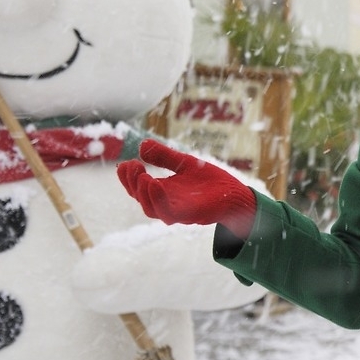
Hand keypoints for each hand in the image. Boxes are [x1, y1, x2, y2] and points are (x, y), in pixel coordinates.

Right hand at [116, 140, 255, 233]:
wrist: (235, 193)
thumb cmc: (209, 181)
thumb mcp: (184, 163)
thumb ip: (164, 156)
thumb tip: (142, 144)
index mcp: (162, 191)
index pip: (138, 187)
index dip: (128, 177)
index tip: (124, 163)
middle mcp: (166, 203)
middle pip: (141, 198)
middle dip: (132, 183)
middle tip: (131, 166)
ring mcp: (177, 211)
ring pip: (151, 209)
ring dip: (143, 193)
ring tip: (142, 176)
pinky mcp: (189, 215)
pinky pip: (169, 213)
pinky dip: (159, 200)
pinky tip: (156, 183)